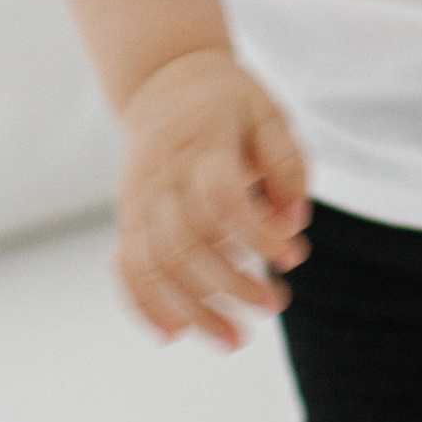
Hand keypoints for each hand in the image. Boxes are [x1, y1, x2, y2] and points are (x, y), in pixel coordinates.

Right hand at [116, 47, 310, 346]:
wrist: (163, 80)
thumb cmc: (228, 102)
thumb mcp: (269, 113)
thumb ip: (288, 165)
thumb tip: (295, 223)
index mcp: (201, 145)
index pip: (221, 199)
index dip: (257, 234)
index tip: (293, 257)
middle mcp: (163, 177)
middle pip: (187, 243)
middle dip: (231, 283)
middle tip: (275, 304)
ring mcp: (139, 201)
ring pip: (155, 265)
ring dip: (193, 309)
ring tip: (234, 341)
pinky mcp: (129, 218)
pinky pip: (126, 266)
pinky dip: (143, 304)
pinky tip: (172, 335)